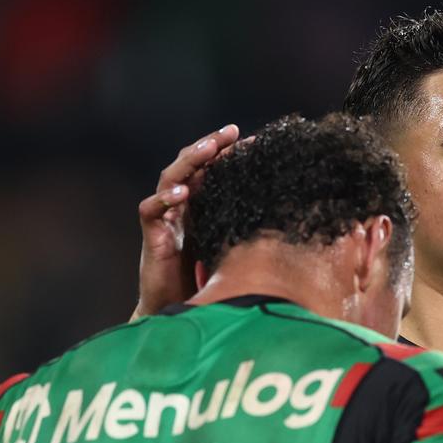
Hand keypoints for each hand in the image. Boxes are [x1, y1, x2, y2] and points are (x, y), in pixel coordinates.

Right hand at [131, 124, 239, 319]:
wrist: (180, 311)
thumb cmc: (209, 280)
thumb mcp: (235, 247)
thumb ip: (248, 228)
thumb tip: (291, 217)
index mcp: (203, 205)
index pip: (215, 170)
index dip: (231, 154)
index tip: (257, 142)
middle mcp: (183, 207)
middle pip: (192, 165)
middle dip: (210, 145)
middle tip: (231, 132)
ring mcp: (166, 219)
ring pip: (170, 178)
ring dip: (189, 161)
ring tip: (208, 149)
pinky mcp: (152, 236)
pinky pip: (152, 210)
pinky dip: (165, 199)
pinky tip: (182, 193)